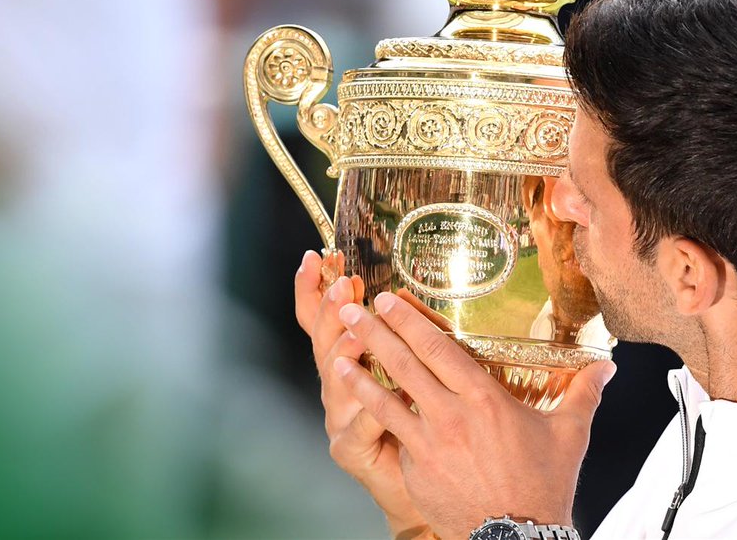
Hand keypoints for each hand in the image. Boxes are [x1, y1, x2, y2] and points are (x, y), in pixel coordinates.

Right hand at [294, 251, 428, 538]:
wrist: (422, 477)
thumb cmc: (422, 418)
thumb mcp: (419, 367)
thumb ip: (411, 333)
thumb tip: (402, 293)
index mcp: (350, 361)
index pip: (322, 319)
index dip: (314, 289)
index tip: (317, 259)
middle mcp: (337, 385)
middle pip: (324, 342)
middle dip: (332, 311)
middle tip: (344, 286)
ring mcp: (339, 416)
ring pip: (334, 382)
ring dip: (345, 354)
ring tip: (358, 334)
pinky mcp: (349, 448)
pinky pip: (356, 426)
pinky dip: (367, 410)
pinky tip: (378, 397)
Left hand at [331, 290, 616, 539]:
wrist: (516, 537)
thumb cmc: (543, 486)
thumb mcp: (570, 435)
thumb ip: (583, 394)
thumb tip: (606, 368)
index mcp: (486, 399)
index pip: (439, 349)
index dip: (410, 322)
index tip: (389, 301)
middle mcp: (452, 416)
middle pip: (404, 364)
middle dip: (374, 333)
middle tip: (350, 308)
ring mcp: (428, 444)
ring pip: (385, 398)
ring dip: (358, 371)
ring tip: (336, 351)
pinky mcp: (415, 469)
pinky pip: (390, 434)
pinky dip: (369, 413)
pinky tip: (355, 401)